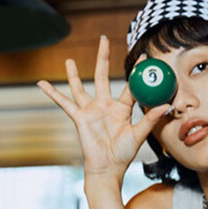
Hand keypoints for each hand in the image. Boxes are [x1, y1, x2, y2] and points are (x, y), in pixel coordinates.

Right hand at [37, 37, 170, 179]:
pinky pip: (64, 103)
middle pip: (102, 75)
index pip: (130, 85)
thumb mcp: (138, 135)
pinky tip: (42, 83)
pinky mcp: (78, 118)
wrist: (107, 169)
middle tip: (104, 39)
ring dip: (74, 74)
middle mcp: (105, 106)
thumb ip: (149, 119)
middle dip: (102, 57)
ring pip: (80, 87)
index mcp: (122, 108)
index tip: (144, 56)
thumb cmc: (123, 154)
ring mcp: (90, 111)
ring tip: (70, 59)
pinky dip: (52, 93)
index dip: (137, 71)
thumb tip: (166, 105)